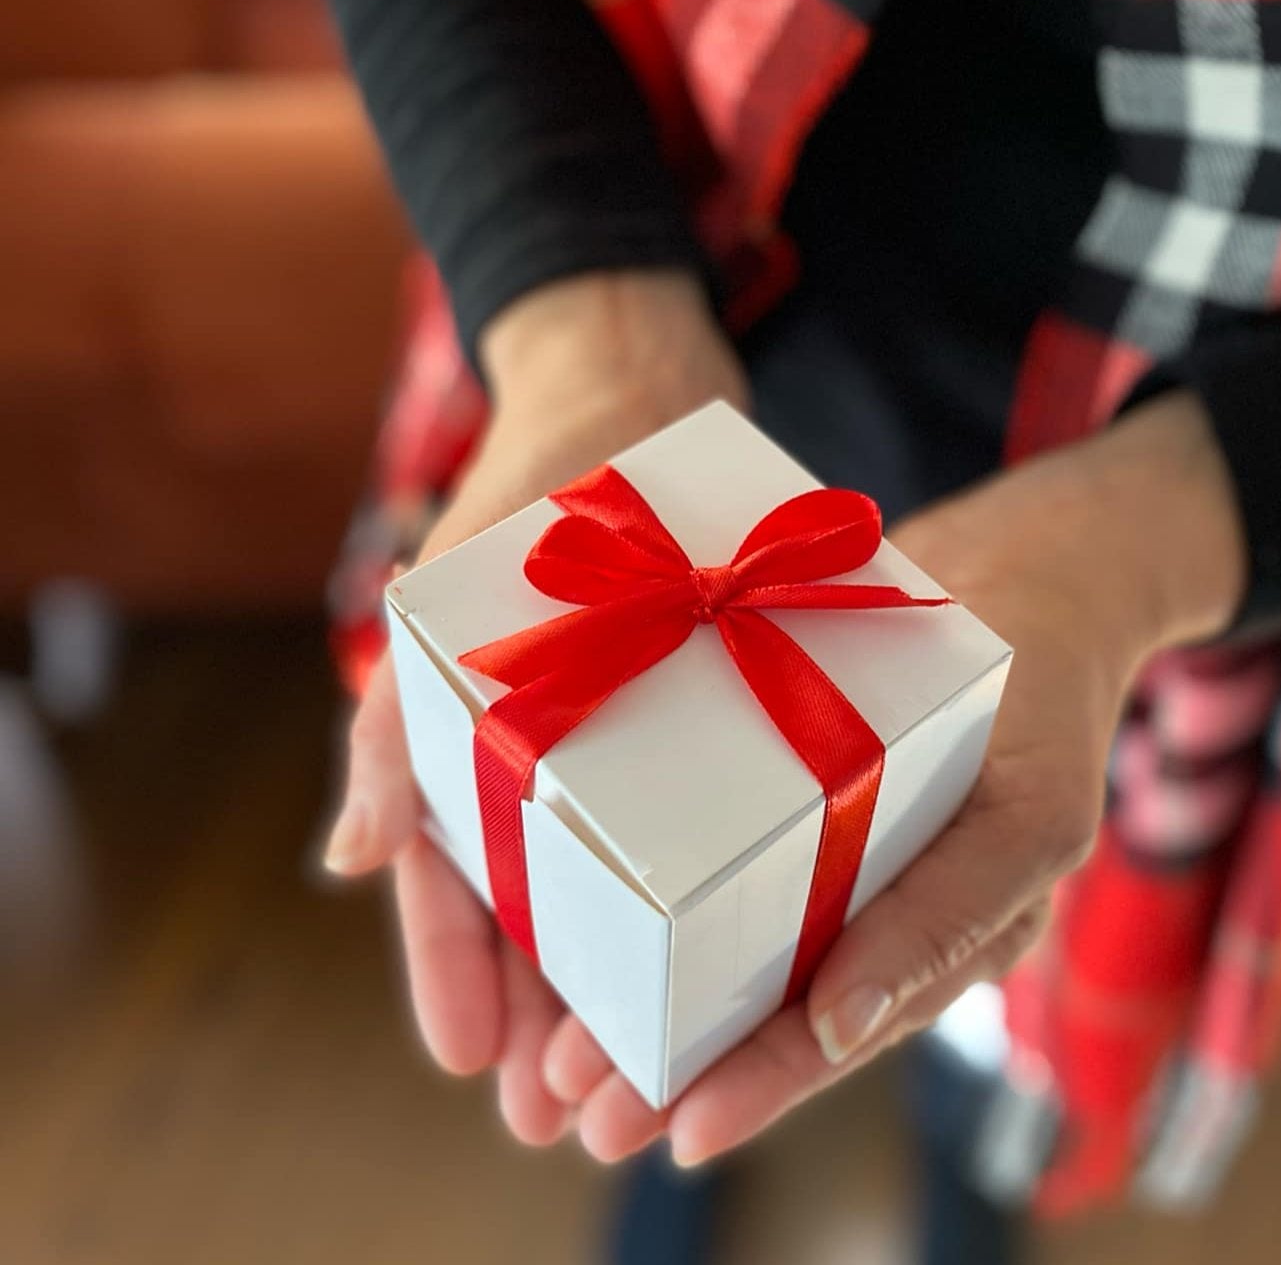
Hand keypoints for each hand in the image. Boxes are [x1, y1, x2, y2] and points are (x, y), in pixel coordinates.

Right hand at [322, 268, 745, 1142]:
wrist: (635, 376)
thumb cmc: (535, 475)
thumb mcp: (454, 601)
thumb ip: (397, 723)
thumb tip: (350, 859)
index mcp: (466, 726)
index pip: (445, 872)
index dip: (451, 967)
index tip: (474, 1059)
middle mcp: (543, 736)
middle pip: (533, 897)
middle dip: (541, 1003)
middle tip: (562, 1108)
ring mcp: (622, 720)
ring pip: (613, 870)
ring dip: (618, 966)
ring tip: (641, 1059)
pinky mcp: (696, 697)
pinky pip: (690, 807)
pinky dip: (693, 876)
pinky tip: (727, 937)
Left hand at [538, 391, 1246, 1165]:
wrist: (1026, 570)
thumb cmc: (1035, 682)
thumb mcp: (1029, 812)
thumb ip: (952, 920)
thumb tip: (838, 1025)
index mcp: (945, 931)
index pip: (848, 1024)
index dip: (766, 1082)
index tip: (684, 1130)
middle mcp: (881, 904)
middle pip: (776, 1005)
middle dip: (681, 1066)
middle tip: (585, 1115)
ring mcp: (835, 850)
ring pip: (738, 945)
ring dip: (651, 1003)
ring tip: (557, 1065)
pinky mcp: (789, 793)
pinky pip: (723, 859)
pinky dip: (656, 902)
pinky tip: (580, 935)